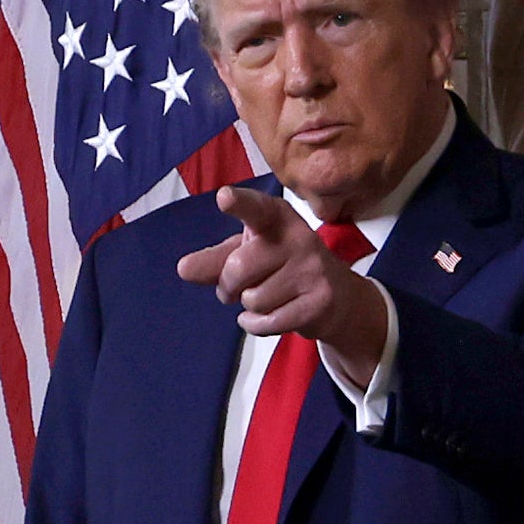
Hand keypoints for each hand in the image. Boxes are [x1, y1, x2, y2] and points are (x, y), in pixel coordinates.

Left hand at [175, 186, 390, 386]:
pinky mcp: (319, 303)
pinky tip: (268, 317)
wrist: (339, 299)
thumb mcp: (248, 254)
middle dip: (229, 286)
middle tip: (239, 288)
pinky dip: (257, 325)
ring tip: (268, 298)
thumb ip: (214, 260)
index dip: (239, 203)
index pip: (255, 208)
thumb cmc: (283, 268)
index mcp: (277, 217)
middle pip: (238, 268)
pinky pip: (268, 322)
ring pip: (253, 300)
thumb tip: (184, 269)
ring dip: (250, 307)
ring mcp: (313, 271)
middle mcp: (299, 238)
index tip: (224, 197)